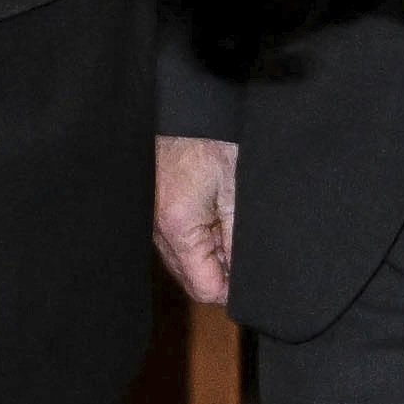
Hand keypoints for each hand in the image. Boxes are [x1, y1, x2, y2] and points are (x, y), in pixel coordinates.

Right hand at [154, 135, 238, 305]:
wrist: (184, 113)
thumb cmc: (209, 143)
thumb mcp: (235, 193)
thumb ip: (237, 241)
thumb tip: (243, 278)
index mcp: (179, 228)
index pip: (205, 288)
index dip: (232, 289)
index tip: (250, 277)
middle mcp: (158, 232)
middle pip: (192, 280)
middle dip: (221, 273)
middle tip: (241, 248)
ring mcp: (153, 226)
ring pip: (184, 264)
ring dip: (209, 257)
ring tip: (226, 227)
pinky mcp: (155, 216)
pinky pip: (177, 245)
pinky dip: (197, 242)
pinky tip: (212, 219)